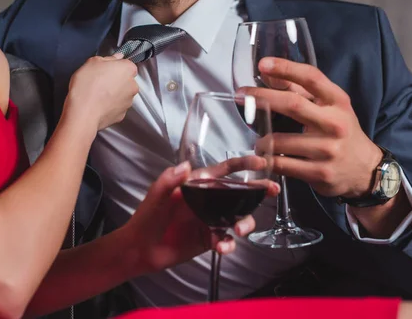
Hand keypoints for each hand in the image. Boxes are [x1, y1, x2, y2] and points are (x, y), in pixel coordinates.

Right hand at [66, 54, 138, 130]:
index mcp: (127, 69)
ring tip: (97, 95)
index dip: (115, 66)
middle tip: (99, 81)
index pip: (126, 64)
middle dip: (115, 80)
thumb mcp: (92, 62)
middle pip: (126, 80)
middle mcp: (132, 86)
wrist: (83, 113)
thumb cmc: (87, 85)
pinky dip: (110, 106)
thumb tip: (116, 57)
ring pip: (122, 94)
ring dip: (113, 93)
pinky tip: (98, 105)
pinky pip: (116, 107)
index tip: (105, 69)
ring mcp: (128, 102)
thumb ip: (108, 58)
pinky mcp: (122, 115)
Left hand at [121, 161, 272, 274]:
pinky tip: (222, 248)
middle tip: (271, 191)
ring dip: (244, 222)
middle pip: (237, 194)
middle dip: (256, 192)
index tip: (259, 162)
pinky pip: (226, 240)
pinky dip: (229, 244)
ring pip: (237, 218)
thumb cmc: (145, 219)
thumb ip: (169, 181)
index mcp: (195, 186)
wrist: (139, 250)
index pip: (222, 171)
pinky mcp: (208, 239)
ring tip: (240, 231)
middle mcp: (206, 201)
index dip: (241, 165)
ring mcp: (209, 220)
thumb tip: (185, 165)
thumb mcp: (155, 197)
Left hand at [242, 57, 381, 198]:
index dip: (286, 68)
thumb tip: (268, 72)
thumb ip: (299, 90)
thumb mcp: (328, 107)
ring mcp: (327, 150)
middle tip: (241, 96)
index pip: (311, 78)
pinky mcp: (319, 172)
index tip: (263, 64)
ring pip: (279, 140)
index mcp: (337, 102)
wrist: (365, 170)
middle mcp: (334, 123)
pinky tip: (264, 158)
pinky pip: (281, 164)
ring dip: (261, 140)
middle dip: (261, 98)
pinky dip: (267, 160)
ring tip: (259, 142)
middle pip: (292, 105)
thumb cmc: (340, 131)